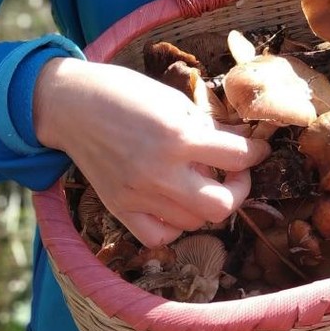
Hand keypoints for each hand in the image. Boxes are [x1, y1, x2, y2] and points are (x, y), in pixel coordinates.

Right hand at [33, 57, 270, 245]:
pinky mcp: (120, 209)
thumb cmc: (126, 93)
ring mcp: (139, 195)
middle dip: (238, 189)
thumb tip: (242, 144)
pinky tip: (176, 205)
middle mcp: (161, 172)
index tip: (257, 149)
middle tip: (234, 173)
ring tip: (201, 182)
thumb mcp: (175, 101)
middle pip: (222, 206)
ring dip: (206, 204)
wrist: (72, 104)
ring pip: (194, 223)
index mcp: (179, 136)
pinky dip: (174, 225)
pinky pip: (159, 237)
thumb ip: (208, 127)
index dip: (256, 152)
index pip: (238, 157)